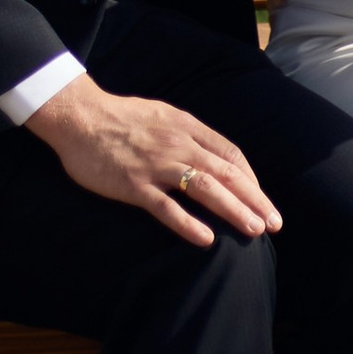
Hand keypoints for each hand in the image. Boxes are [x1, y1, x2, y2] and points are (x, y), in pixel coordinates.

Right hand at [27, 75, 281, 247]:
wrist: (79, 116)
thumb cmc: (120, 117)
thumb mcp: (163, 114)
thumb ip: (187, 133)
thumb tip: (212, 154)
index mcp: (186, 126)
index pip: (230, 153)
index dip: (251, 178)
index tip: (262, 199)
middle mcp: (177, 144)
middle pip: (226, 173)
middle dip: (254, 199)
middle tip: (273, 224)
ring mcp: (155, 164)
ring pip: (204, 188)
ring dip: (234, 210)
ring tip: (254, 230)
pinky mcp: (133, 184)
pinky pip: (165, 207)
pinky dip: (188, 223)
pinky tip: (206, 239)